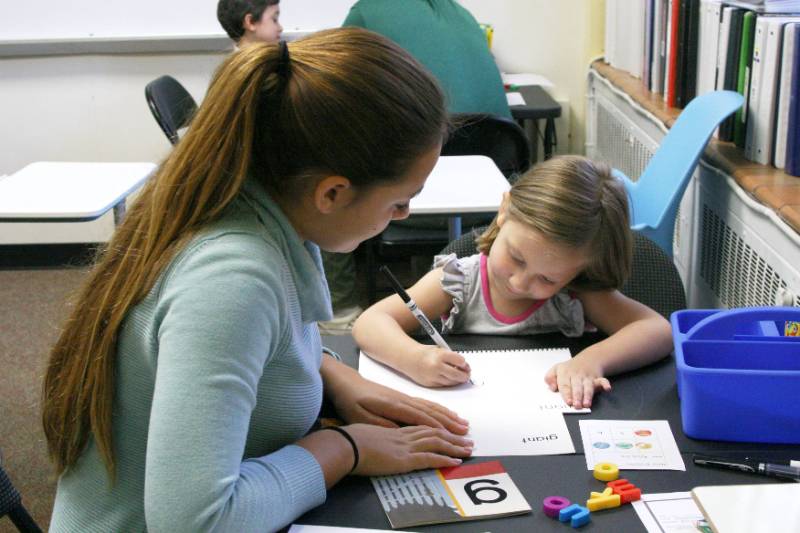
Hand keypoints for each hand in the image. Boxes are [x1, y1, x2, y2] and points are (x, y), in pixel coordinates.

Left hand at [323, 359, 469, 434]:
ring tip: (463, 423)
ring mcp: (404, 397)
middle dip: (450, 423)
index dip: (439, 428)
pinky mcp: (402, 397)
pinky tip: (445, 412)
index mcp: (394, 406)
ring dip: (448, 415)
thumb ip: (382, 425)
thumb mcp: (361, 418)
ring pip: (431, 406)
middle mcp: (403, 400)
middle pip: (431, 412)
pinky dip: (439, 408)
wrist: (345, 382)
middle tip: (466, 433)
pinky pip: (425, 403)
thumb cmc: (351, 401)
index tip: (454, 437)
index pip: (421, 419)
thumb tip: (402, 434)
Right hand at [345, 423, 472, 475]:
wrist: (343, 443)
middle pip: (434, 430)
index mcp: (395, 424)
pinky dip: (444, 459)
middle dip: (453, 434)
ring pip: (436, 442)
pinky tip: (455, 461)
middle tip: (468, 438)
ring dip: (454, 445)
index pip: (422, 421)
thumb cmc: (350, 436)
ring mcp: (406, 444)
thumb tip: (392, 433)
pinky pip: (429, 457)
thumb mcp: (367, 427)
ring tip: (468, 448)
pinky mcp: (404, 458)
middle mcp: (404, 431)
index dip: (439, 423)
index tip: (452, 426)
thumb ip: (382, 429)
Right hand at [411, 346, 470, 386]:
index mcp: (440, 355)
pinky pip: (444, 385)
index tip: (465, 364)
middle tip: (467, 374)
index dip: (464, 364)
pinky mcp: (430, 384)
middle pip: (458, 374)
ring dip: (458, 380)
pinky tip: (449, 378)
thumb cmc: (425, 354)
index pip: (460, 361)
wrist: (409, 359)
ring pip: (452, 382)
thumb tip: (463, 366)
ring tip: (458, 376)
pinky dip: (449, 383)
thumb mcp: (439, 349)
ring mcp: (433, 376)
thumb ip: (451, 357)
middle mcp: (437, 366)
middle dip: (465, 375)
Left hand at [544, 356, 610, 408]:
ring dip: (588, 395)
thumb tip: (552, 388)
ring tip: (587, 404)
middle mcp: (576, 375)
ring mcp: (587, 377)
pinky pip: (602, 380)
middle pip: (577, 387)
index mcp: (565, 373)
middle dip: (577, 396)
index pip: (565, 384)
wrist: (588, 359)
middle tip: (577, 406)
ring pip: (588, 386)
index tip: (568, 401)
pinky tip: (607, 388)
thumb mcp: (556, 369)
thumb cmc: (569, 368)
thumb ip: (549, 378)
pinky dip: (605, 384)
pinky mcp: (597, 378)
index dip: (566, 393)